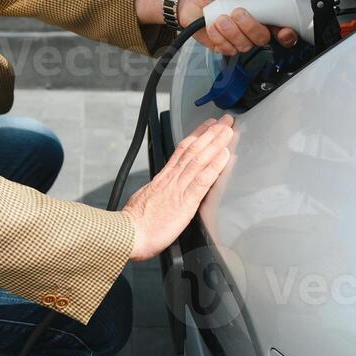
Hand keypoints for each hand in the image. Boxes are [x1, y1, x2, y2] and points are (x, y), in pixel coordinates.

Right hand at [122, 116, 234, 261]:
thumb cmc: (134, 225)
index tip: (207, 126)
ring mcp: (178, 188)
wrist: (127, 235)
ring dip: (215, 143)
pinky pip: (202, 180)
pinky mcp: (185, 202)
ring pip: (199, 159)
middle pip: (193, 150)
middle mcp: (171, 179)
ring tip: (228, 130)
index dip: (196, 136)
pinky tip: (225, 155)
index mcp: (162, 179)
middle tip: (225, 120)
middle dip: (210, 134)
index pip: (182, 152)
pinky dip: (215, 166)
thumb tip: (160, 191)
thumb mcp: (145, 201)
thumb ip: (156, 193)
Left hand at [138, 0, 301, 55]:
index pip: (282, 30)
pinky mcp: (222, 45)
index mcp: (262, 12)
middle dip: (249, 26)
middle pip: (262, 39)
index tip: (282, 31)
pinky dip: (218, 36)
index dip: (286, 34)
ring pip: (244, 46)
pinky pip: (227, 49)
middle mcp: (251, 27)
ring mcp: (237, 37)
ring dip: (231, 30)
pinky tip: (212, 24)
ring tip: (220, 15)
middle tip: (237, 11)